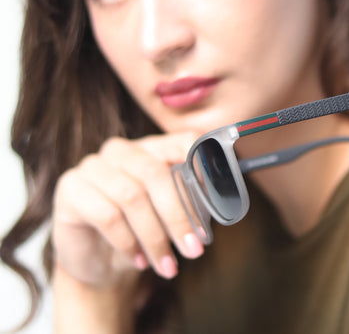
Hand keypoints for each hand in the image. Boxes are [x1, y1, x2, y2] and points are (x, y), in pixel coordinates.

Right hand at [51, 133, 204, 286]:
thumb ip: (192, 199)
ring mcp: (92, 166)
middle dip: (179, 215)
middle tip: (194, 249)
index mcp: (151, 147)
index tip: (213, 201)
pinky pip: (107, 215)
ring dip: (155, 237)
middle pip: (156, 172)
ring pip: (132, 196)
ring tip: (167, 265)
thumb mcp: (172, 215)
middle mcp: (120, 150)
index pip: (182, 141)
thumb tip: (220, 196)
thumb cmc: (142, 233)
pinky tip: (139, 260)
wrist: (100, 264)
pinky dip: (128, 242)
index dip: (201, 168)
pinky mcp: (70, 189)